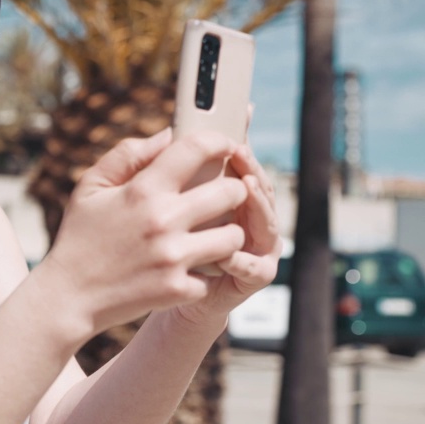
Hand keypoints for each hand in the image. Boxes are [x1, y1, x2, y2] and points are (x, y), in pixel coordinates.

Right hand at [38, 128, 249, 338]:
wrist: (69, 296)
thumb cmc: (80, 236)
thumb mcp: (91, 187)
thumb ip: (128, 155)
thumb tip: (168, 135)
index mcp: (142, 190)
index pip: (196, 149)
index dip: (218, 141)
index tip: (224, 145)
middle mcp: (163, 220)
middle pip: (231, 192)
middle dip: (233, 189)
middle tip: (223, 194)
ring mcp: (173, 257)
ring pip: (234, 236)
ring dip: (228, 233)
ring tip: (213, 233)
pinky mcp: (179, 289)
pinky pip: (216, 273)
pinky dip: (206, 270)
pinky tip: (189, 267)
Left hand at [171, 144, 281, 330]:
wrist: (160, 292)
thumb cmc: (161, 243)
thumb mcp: (158, 203)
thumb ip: (165, 169)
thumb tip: (168, 131)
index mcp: (232, 197)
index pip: (244, 167)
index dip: (242, 149)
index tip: (230, 133)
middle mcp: (251, 219)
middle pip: (260, 189)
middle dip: (251, 169)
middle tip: (239, 153)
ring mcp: (257, 247)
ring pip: (266, 222)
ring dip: (257, 205)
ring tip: (245, 187)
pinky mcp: (254, 277)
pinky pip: (255, 267)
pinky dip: (241, 260)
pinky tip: (226, 255)